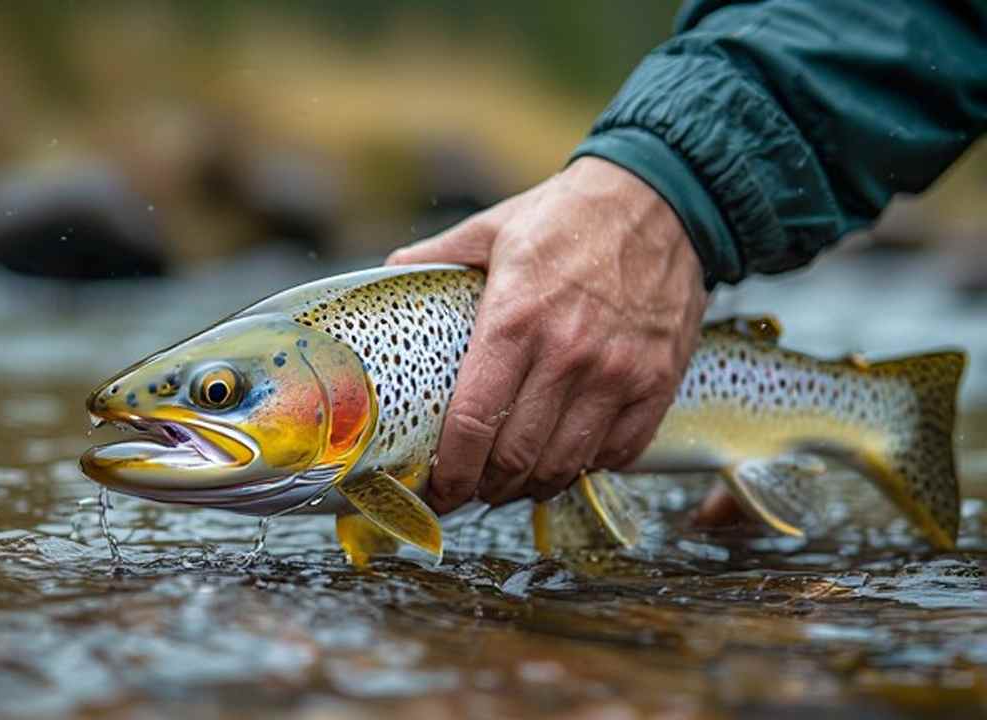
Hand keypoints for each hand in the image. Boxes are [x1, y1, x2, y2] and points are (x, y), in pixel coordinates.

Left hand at [387, 156, 707, 512]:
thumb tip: (386, 275)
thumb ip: (435, 257)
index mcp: (514, 319)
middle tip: (471, 489)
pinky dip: (588, 466)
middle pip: (516, 457)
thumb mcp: (491, 228)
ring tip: (513, 482)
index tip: (438, 490)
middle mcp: (567, 354)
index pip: (473, 422)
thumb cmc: (568, 216)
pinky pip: (620, 452)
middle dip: (485, 488)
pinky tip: (567, 456)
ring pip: (565, 464)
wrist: (662, 198)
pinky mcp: (659, 381)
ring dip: (532, 486)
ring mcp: (618, 373)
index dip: (451, 471)